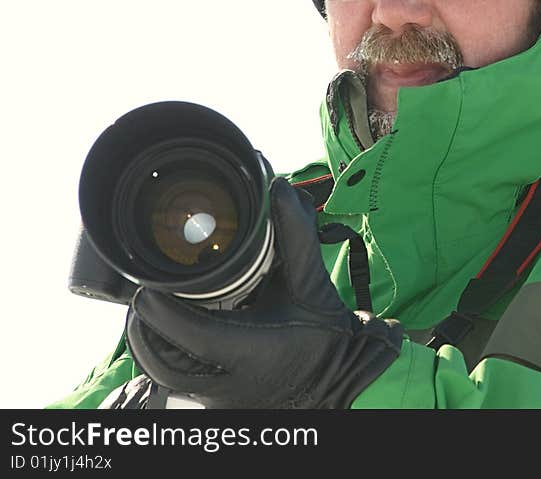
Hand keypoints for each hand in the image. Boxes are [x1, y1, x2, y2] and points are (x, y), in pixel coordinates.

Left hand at [125, 178, 401, 408]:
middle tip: (143, 298)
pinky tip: (173, 335)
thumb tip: (282, 190)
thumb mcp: (312, 284)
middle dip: (145, 329)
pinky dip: (169, 357)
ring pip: (165, 376)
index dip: (163, 312)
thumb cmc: (326, 335)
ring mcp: (222, 399)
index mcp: (254, 351)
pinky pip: (178, 384)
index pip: (194, 335)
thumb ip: (295, 236)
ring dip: (153, 343)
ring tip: (152, 312)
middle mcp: (232, 383)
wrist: (342, 377)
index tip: (145, 290)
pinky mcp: (218, 405)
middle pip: (163, 363)